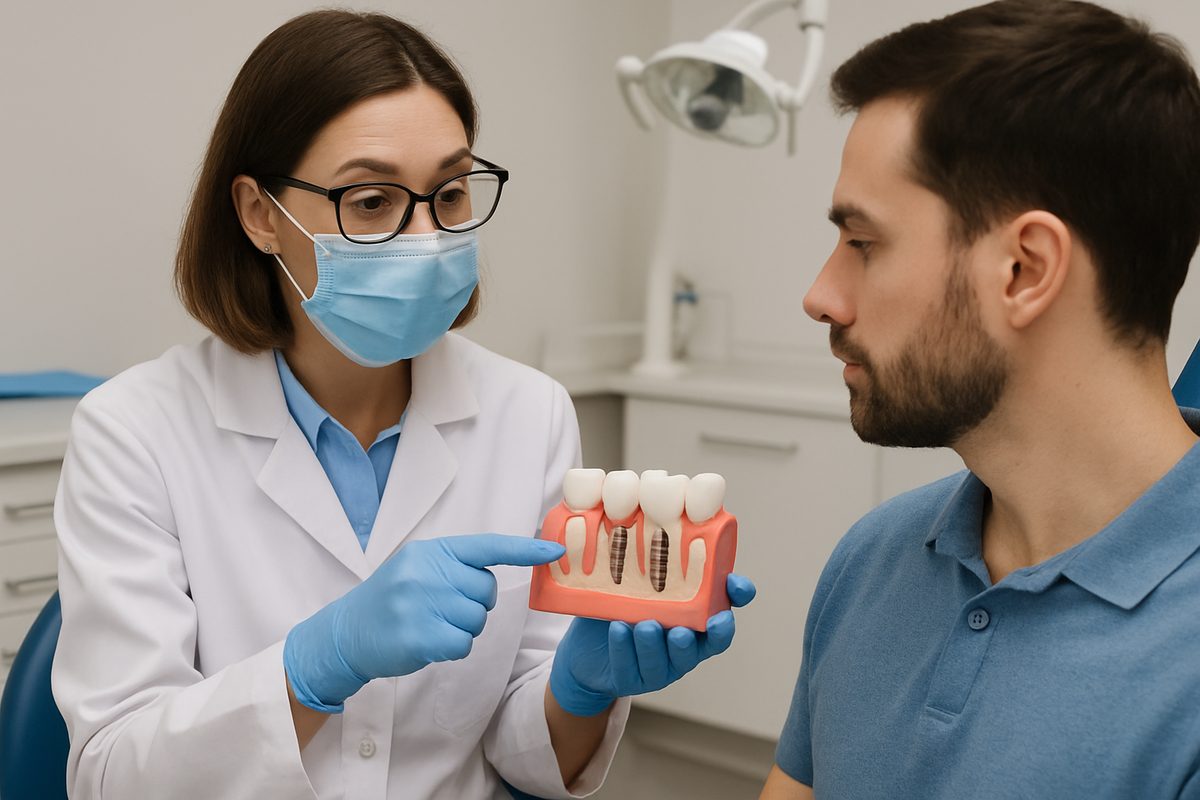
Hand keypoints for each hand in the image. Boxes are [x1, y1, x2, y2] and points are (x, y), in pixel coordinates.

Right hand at [285, 533, 564, 712]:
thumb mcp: (416, 567)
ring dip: (462, 628)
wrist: (346, 634)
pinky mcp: (420, 637)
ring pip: (477, 619)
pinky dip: (452, 647)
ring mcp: (422, 604)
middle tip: (441, 609)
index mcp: (431, 551)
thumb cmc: (391, 600)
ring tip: (430, 625)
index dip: (525, 548)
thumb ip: (454, 565)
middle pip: (487, 591)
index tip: (555, 550)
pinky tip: (428, 642)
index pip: (487, 546)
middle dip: (474, 604)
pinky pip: (464, 643)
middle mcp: (427, 572)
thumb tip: (501, 568)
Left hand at [549, 573, 756, 715]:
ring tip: (644, 625)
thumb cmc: (619, 608)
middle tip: (683, 627)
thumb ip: (649, 559)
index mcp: (693, 621)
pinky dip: (624, 649)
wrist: (584, 651)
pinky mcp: (630, 678)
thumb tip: (651, 509)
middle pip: (704, 645)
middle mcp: (683, 646)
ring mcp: (659, 667)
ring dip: (655, 644)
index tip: (734, 584)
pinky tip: (618, 630)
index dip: (737, 599)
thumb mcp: (635, 583)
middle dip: (700, 637)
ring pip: (665, 661)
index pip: (725, 612)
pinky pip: (630, 667)